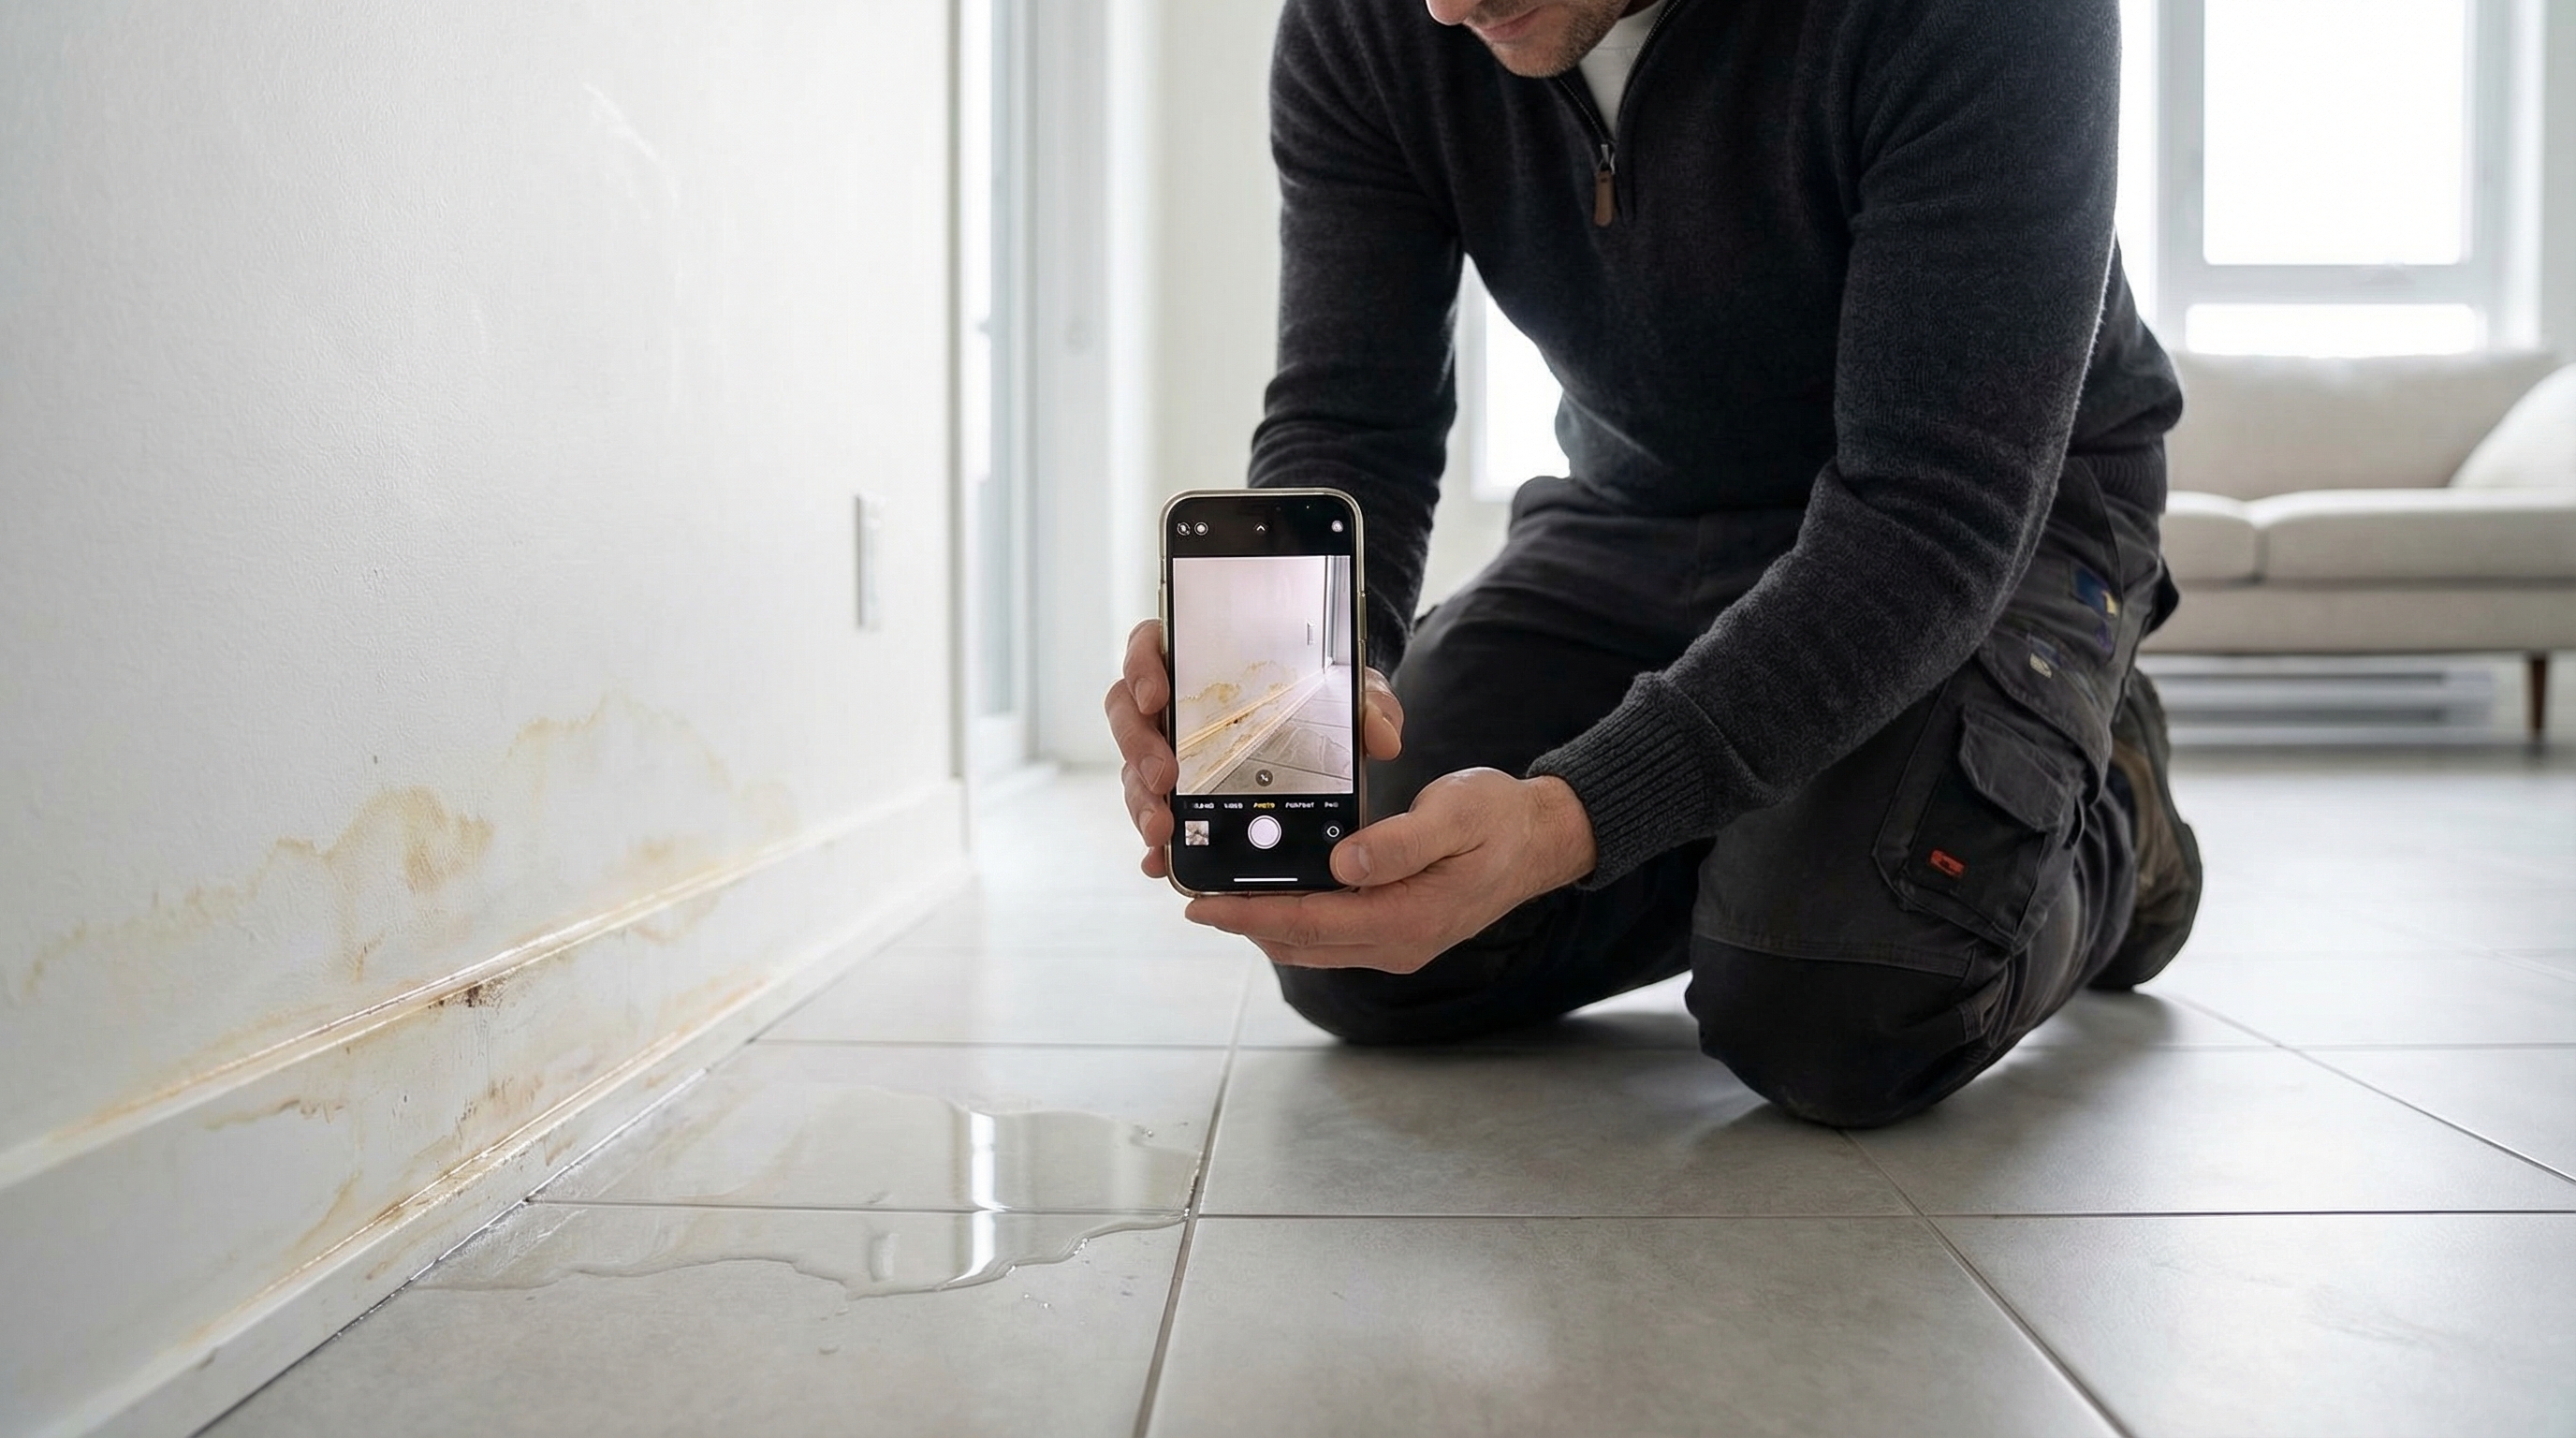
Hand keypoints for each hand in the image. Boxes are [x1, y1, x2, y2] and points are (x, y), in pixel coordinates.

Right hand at [1104, 618, 1403, 879]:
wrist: (1318, 730)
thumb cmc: (1320, 697)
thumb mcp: (1346, 691)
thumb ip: (1367, 703)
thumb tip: (1384, 736)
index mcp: (1197, 658)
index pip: (1150, 646)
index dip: (1143, 667)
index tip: (1157, 693)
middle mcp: (1170, 702)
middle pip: (1128, 714)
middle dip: (1138, 747)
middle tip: (1163, 775)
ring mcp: (1165, 748)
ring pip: (1132, 769)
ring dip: (1141, 799)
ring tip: (1163, 827)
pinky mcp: (1171, 793)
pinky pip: (1152, 812)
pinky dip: (1153, 840)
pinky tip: (1160, 862)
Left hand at [1185, 769, 1596, 972]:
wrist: (1542, 840)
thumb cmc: (1499, 819)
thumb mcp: (1454, 815)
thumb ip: (1400, 842)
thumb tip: (1344, 863)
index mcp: (1407, 918)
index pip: (1310, 922)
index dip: (1250, 914)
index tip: (1201, 904)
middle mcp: (1397, 943)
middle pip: (1300, 941)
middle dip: (1243, 922)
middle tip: (1191, 898)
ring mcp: (1397, 943)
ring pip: (1311, 943)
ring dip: (1264, 924)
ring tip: (1218, 898)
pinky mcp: (1397, 931)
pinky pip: (1330, 934)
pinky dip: (1293, 918)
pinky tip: (1271, 892)